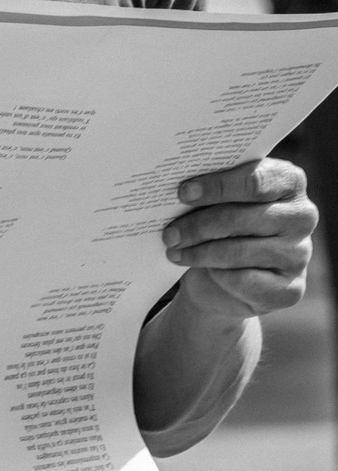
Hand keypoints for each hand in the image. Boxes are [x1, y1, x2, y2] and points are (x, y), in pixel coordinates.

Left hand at [162, 158, 315, 321]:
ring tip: (173, 249)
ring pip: (239, 251)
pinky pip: (245, 280)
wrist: (229, 274)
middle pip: (241, 218)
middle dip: (198, 225)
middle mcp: (302, 216)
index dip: (217, 186)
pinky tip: (197, 268)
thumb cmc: (221, 221)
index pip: (254, 181)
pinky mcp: (291, 289)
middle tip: (169, 232)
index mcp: (288, 181)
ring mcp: (300, 254)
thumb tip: (178, 185)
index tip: (183, 193)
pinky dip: (216, 274)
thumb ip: (210, 185)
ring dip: (199, 252)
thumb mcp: (218, 198)